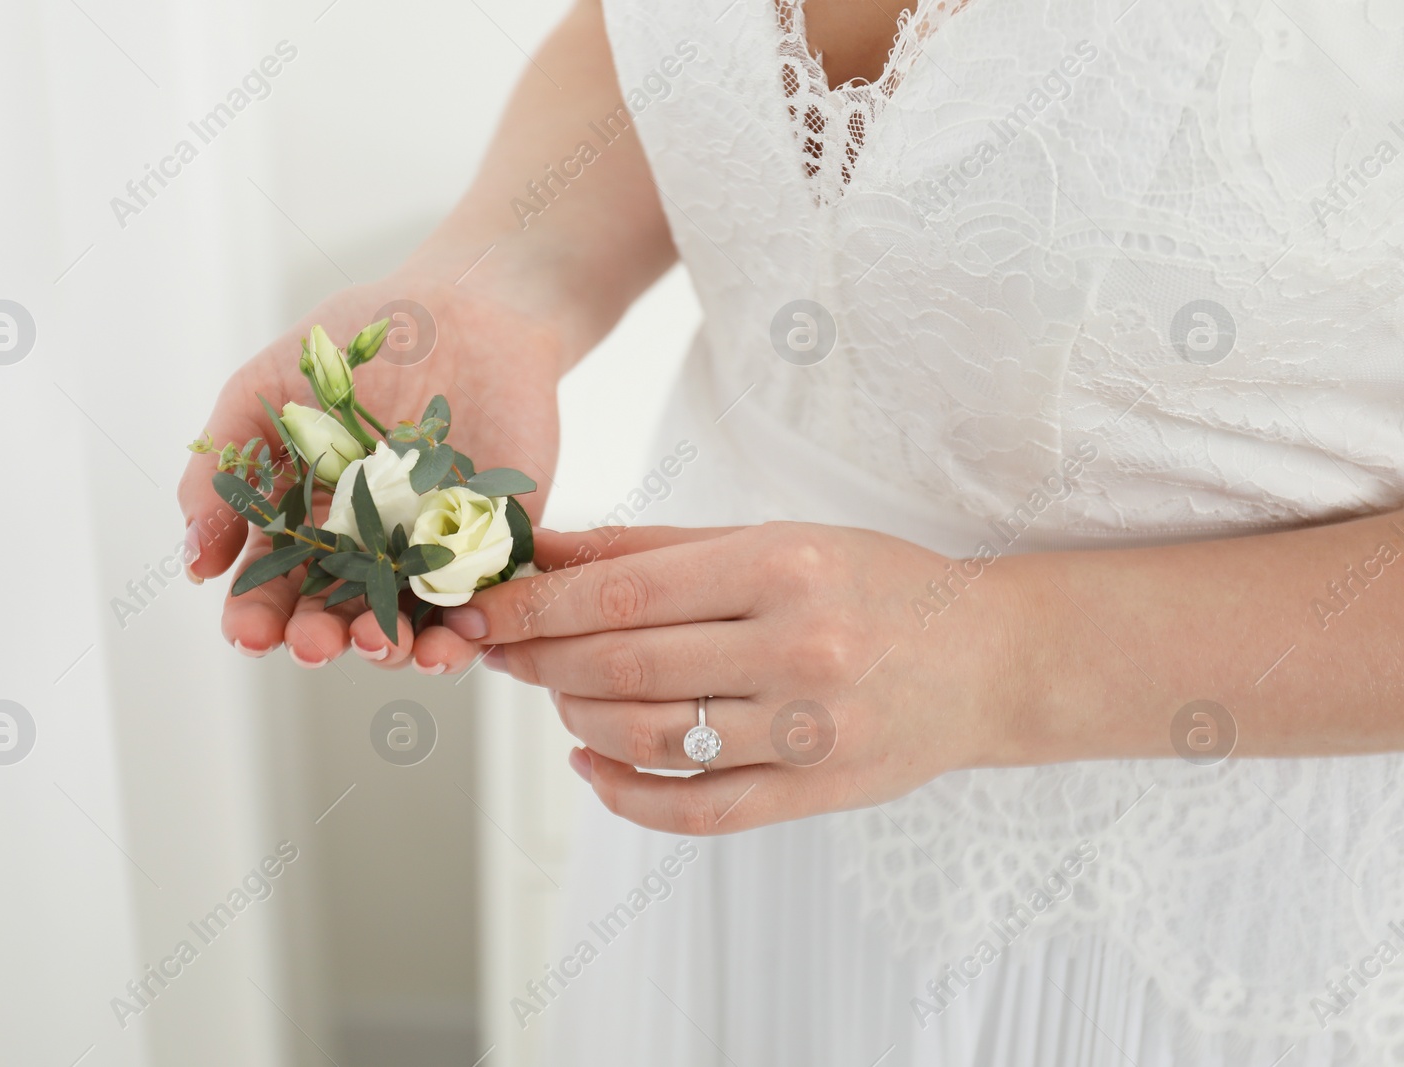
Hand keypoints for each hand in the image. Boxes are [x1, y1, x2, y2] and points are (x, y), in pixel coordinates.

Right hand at [177, 276, 562, 668]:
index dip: (257, 617)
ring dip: (387, 648)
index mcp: (305, 518)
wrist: (465, 304)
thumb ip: (222, 469)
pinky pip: (475, 603)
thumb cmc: (358, 340)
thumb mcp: (264, 390)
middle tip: (312, 644)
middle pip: (334, 615)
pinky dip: (462, 632)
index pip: (273, 586)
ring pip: (404, 623)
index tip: (249, 632)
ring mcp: (429, 549)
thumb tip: (196, 561)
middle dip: (317, 640)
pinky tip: (444, 643)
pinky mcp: (491, 543)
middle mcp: (365, 546)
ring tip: (375, 643)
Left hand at [437, 524, 1033, 832]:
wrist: (986, 659)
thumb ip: (653, 547)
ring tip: (559, 693)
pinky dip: (624, 795)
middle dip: (539, 658)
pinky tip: (589, 762)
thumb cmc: (871, 584)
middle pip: (623, 666)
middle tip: (500, 650)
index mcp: (783, 566)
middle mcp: (798, 647)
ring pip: (648, 738)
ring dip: (577, 716)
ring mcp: (809, 731)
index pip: (623, 593)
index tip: (479, 607)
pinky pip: (695, 811)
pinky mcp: (817, 794)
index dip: (534, 604)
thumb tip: (542, 551)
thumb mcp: (770, 538)